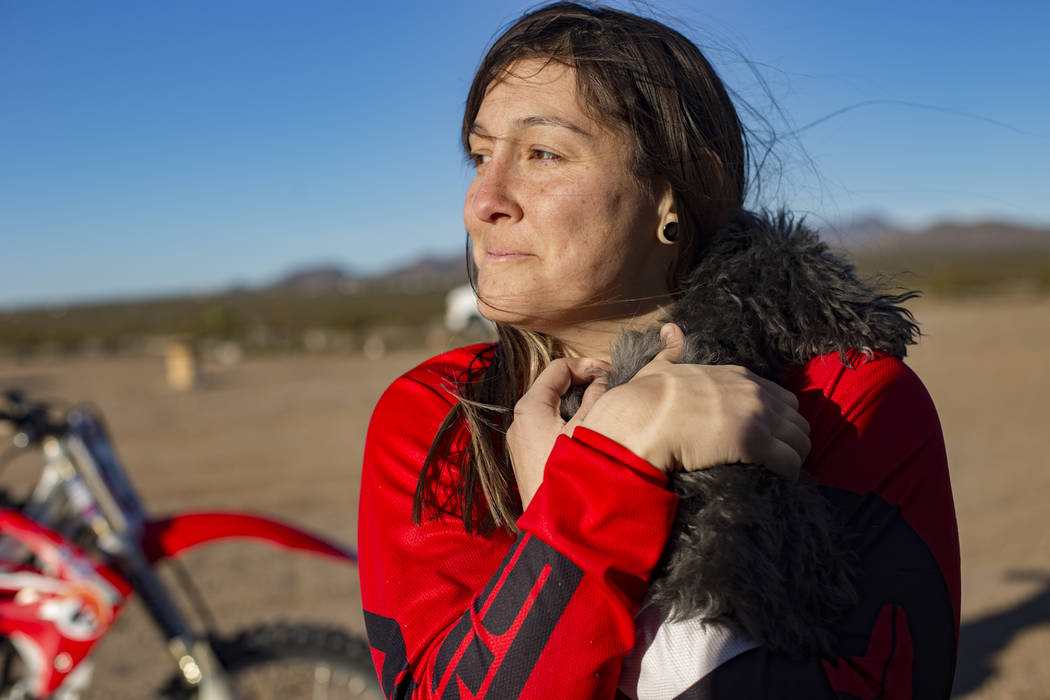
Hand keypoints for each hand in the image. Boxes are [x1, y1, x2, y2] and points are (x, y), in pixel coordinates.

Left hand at [507, 357, 610, 508]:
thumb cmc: (572, 473)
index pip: (558, 368)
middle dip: (584, 384)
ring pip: (552, 409)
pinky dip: (570, 422)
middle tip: (612, 388)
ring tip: (605, 409)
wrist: (558, 528)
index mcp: (529, 408)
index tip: (612, 373)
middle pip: (554, 387)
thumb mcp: (589, 428)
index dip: (587, 366)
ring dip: (579, 404)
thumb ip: (597, 396)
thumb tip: (603, 380)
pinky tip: (592, 433)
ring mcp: (521, 442)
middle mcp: (519, 421)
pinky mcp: (528, 459)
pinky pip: (549, 429)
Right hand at [578, 324, 809, 478]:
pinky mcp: (755, 444)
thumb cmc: (649, 396)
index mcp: (739, 376)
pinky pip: (790, 461)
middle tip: (776, 458)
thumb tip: (670, 329)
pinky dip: (788, 473)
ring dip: (793, 458)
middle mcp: (754, 393)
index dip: (779, 419)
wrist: (643, 418)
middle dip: (791, 440)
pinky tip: (778, 480)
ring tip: (778, 472)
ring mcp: (757, 418)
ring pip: (800, 442)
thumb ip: (673, 349)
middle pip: (797, 420)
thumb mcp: (662, 366)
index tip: (769, 435)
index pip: (782, 398)